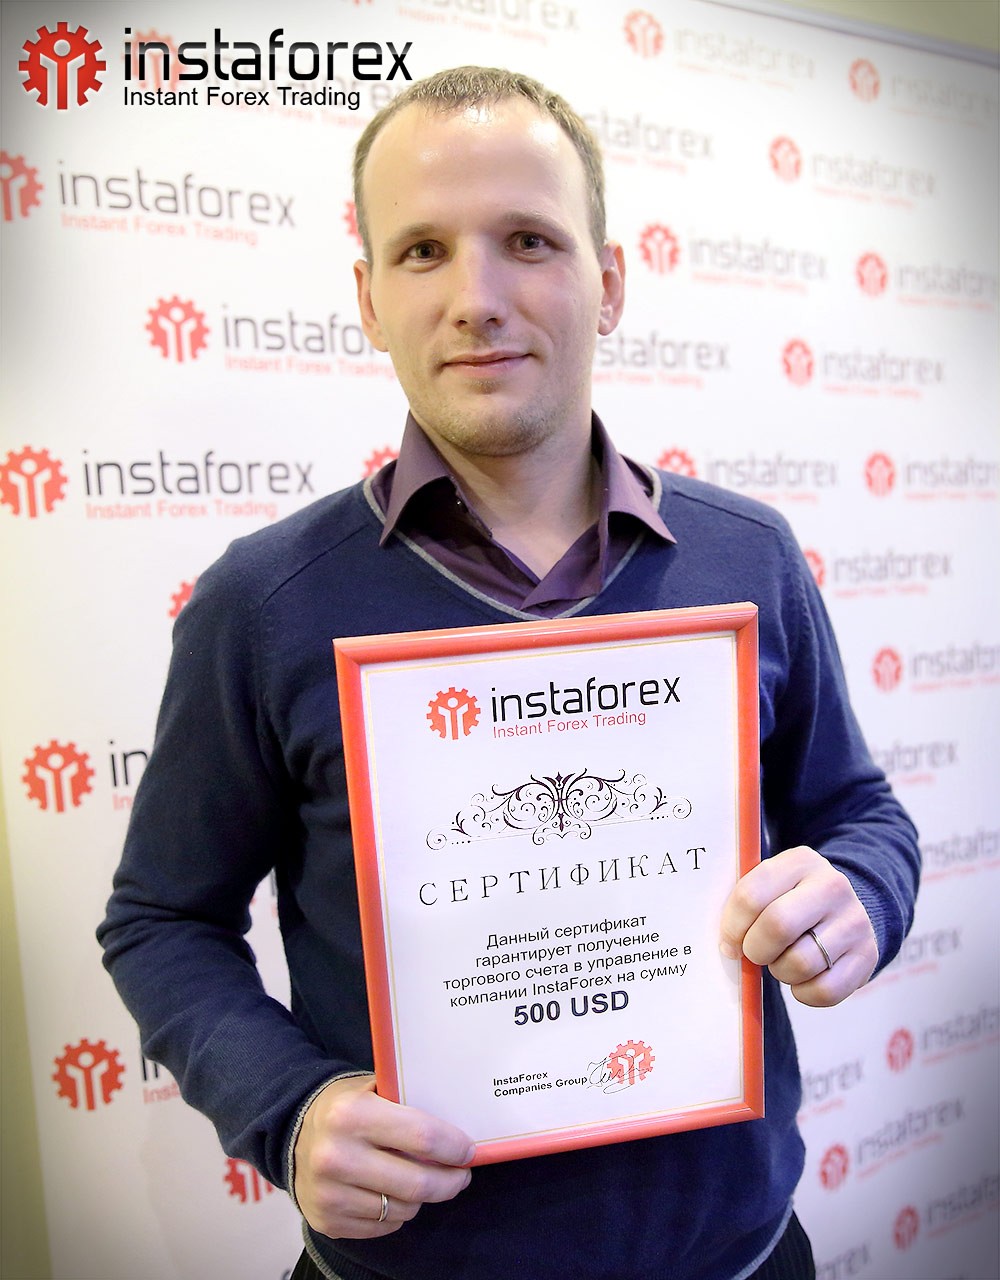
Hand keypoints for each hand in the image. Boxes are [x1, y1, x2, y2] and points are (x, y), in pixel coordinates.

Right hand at [293, 1075, 474, 1238]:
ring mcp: (330, 1194)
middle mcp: (337, 1156)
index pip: (422, 1137)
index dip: (454, 1147)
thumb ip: (409, 1105)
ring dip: (422, 1198)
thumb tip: (457, 1132)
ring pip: (404, 1209)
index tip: (468, 1151)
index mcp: (353, 1114)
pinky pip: (383, 1227)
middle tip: (461, 1175)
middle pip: (418, 1183)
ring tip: (423, 1180)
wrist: (292, 1132)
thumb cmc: (346, 1107)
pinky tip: (393, 1193)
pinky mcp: (327, 1221)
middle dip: (450, 1181)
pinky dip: (397, 1213)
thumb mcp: (374, 1089)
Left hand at [719, 845, 877, 1006]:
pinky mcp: (867, 955)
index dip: (732, 926)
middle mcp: (832, 886)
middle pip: (777, 926)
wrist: (851, 908)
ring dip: (780, 971)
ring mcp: (854, 921)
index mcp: (800, 861)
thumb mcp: (774, 885)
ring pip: (800, 963)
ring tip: (782, 961)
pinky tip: (802, 978)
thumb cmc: (794, 900)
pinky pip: (825, 991)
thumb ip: (747, 903)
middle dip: (755, 949)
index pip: (751, 895)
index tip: (729, 942)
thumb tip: (726, 944)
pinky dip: (804, 993)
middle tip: (754, 953)